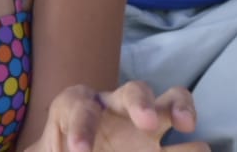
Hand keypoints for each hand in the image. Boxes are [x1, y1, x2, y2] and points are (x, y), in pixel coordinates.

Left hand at [34, 83, 204, 151]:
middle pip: (133, 91)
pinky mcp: (162, 147)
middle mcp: (115, 108)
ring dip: (182, 110)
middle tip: (147, 123)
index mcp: (78, 107)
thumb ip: (41, 150)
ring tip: (189, 130)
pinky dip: (194, 149)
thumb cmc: (57, 150)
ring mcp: (145, 125)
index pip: (78, 107)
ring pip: (172, 100)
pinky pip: (189, 142)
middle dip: (139, 103)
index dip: (79, 127)